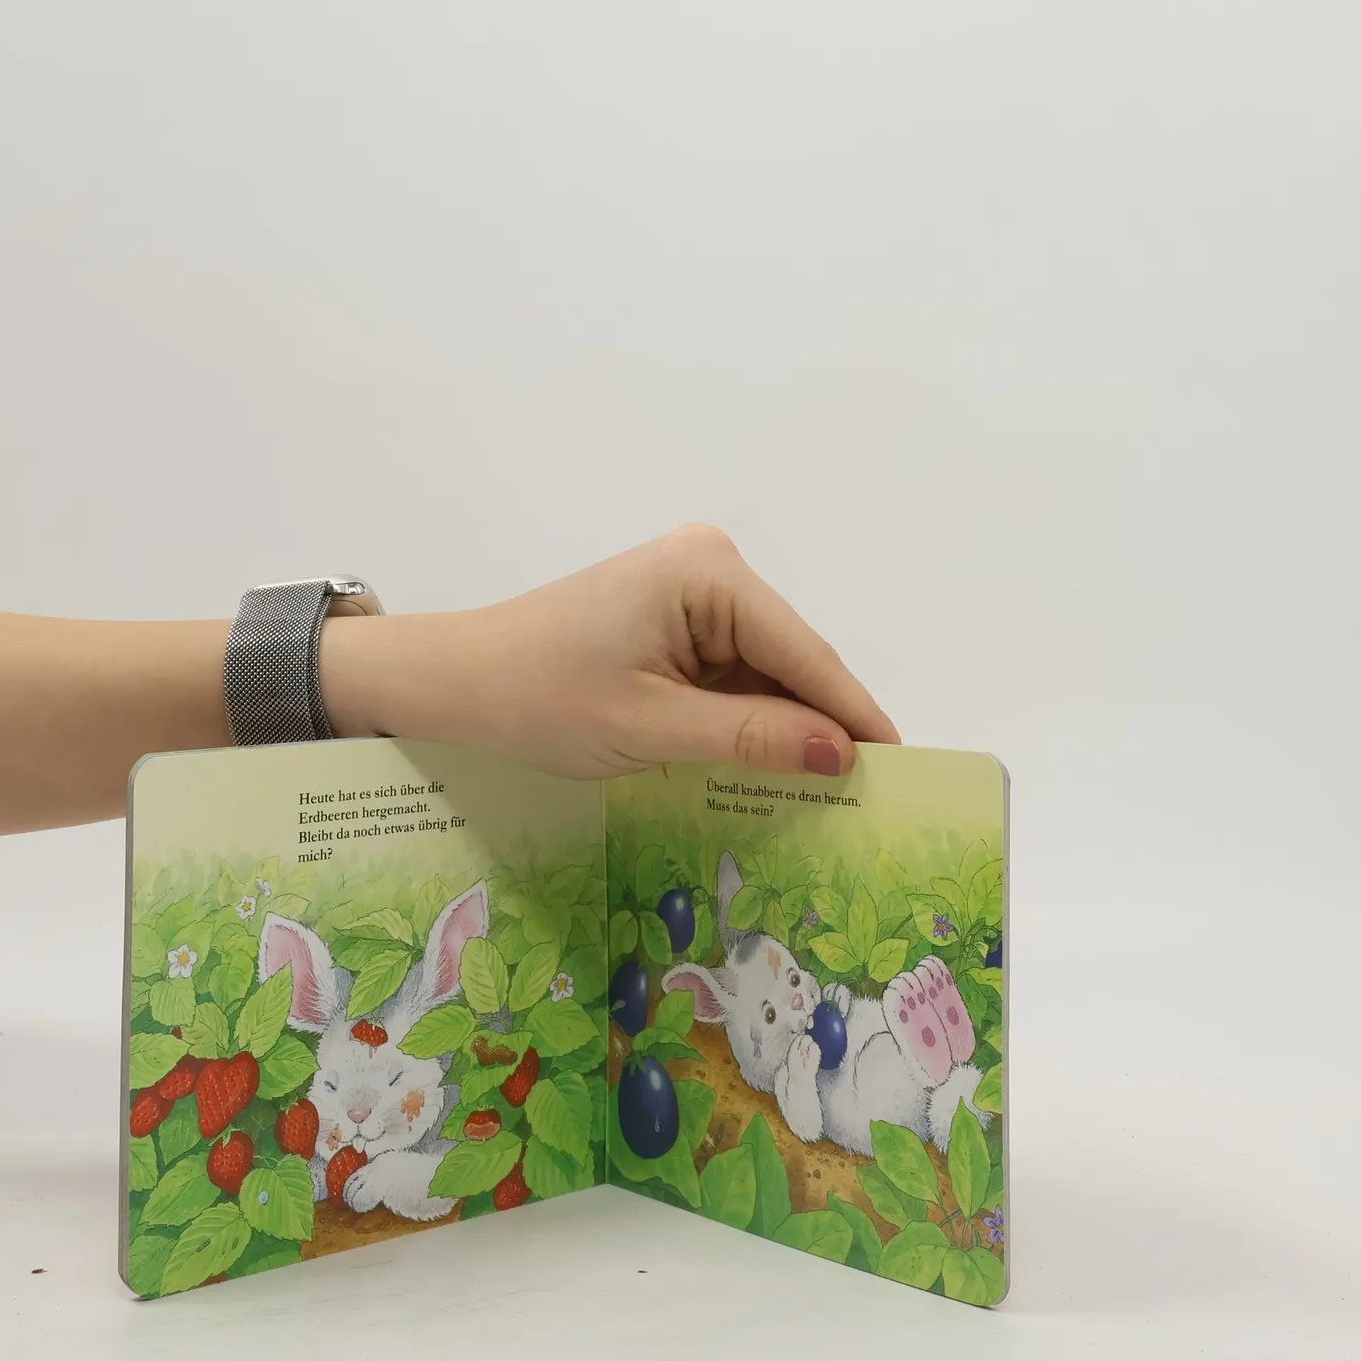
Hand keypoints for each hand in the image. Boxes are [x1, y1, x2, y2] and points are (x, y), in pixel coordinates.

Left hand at [319, 524, 899, 778]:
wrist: (456, 682)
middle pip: (790, 658)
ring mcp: (694, 589)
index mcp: (709, 572)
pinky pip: (733, 672)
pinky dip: (749, 719)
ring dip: (785, 726)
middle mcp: (712, 565)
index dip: (853, 713)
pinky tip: (772, 766)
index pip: (803, 651)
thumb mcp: (652, 727)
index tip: (903, 766)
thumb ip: (751, 737)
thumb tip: (840, 754)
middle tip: (873, 795)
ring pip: (765, 670)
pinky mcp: (677, 617)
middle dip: (821, 723)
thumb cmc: (541, 698)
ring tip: (833, 794)